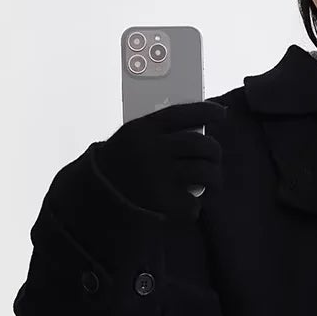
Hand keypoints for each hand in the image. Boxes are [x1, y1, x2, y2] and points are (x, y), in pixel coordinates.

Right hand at [88, 99, 227, 221]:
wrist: (96, 196)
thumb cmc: (120, 163)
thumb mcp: (131, 138)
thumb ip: (158, 132)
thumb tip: (199, 128)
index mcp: (143, 129)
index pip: (183, 113)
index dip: (206, 111)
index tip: (220, 113)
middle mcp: (152, 150)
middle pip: (199, 144)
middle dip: (214, 151)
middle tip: (215, 157)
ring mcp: (159, 177)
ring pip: (204, 172)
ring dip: (215, 178)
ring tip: (213, 182)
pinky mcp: (163, 202)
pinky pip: (193, 202)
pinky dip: (195, 204)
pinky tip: (191, 203)